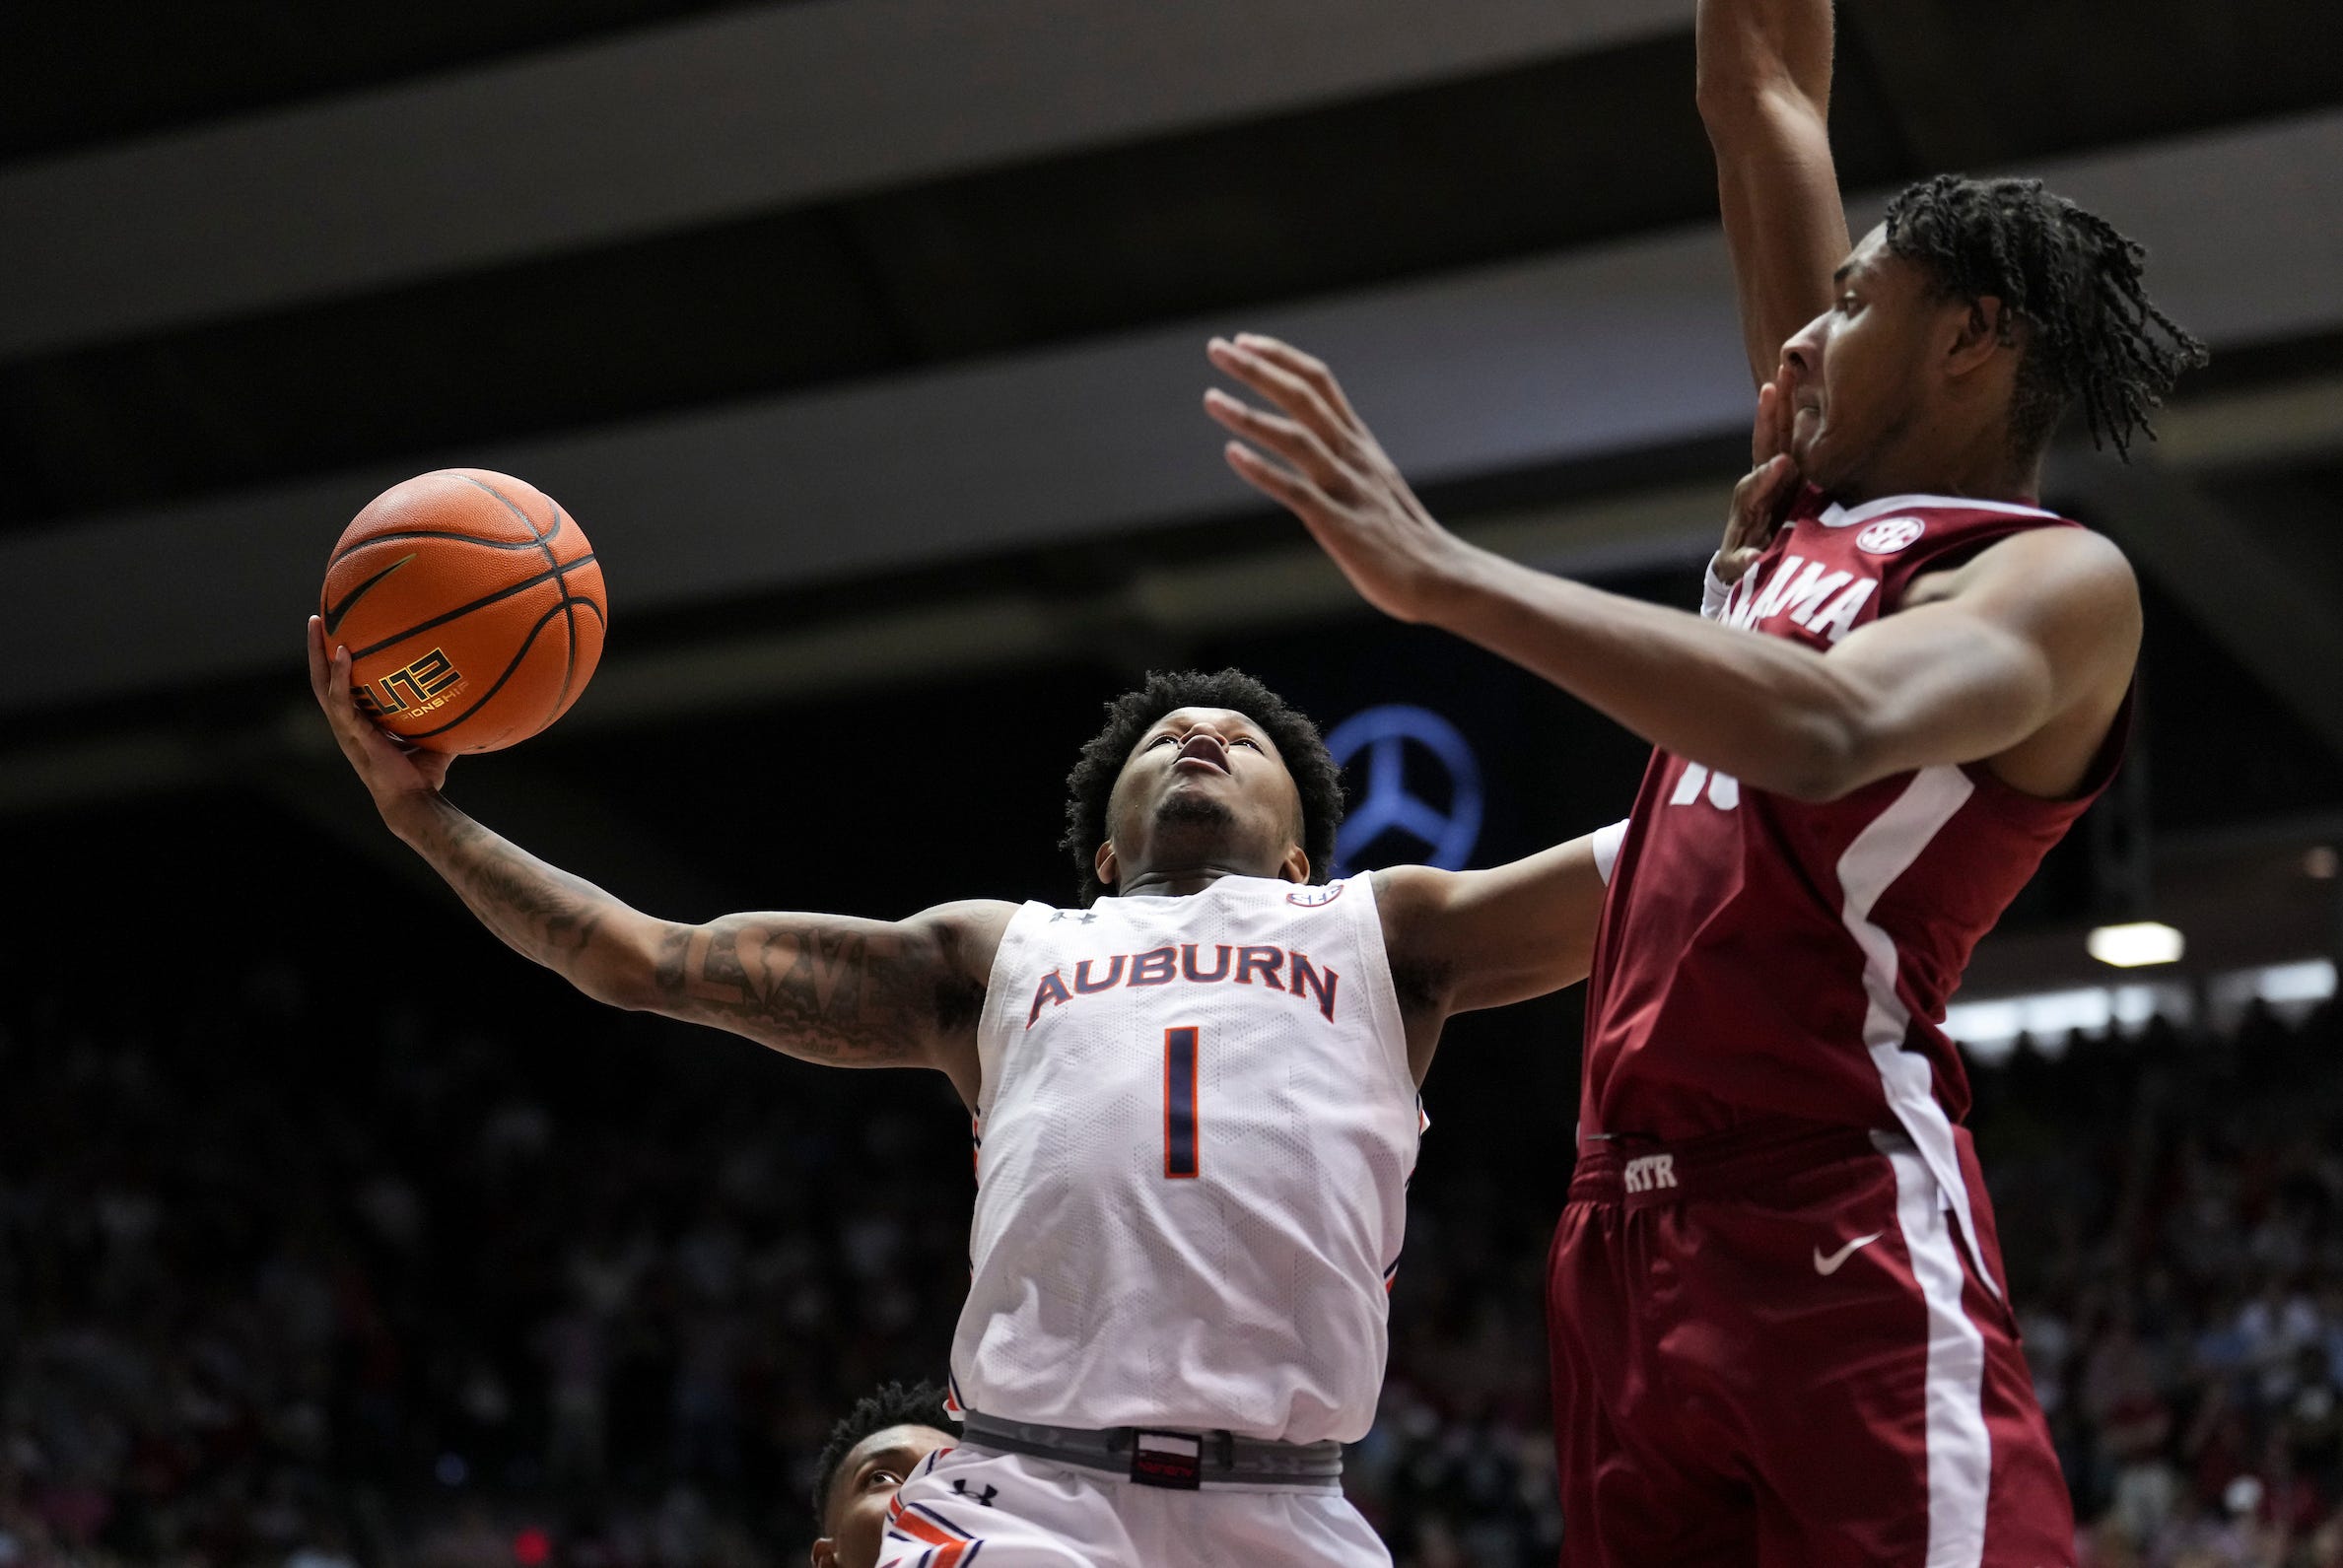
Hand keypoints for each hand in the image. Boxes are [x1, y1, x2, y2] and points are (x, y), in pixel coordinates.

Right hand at [306, 615, 454, 811]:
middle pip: (323, 679)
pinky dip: (341, 676)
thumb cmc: (423, 777)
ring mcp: (346, 728)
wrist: (413, 802)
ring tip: (316, 624)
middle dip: (316, 650)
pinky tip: (345, 653)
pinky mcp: (353, 734)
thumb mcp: (434, 740)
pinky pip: (342, 700)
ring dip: (317, 654)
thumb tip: (470, 696)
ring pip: (322, 685)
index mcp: (360, 723)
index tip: (336, 636)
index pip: (341, 688)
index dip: (335, 665)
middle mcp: (347, 723)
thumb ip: (443, 719)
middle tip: (316, 619)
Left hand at [1204, 334, 1465, 623]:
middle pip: (1303, 398)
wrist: (1442, 577)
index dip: (1281, 358)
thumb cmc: (1403, 537)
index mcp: (1359, 443)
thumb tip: (1312, 448)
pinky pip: (1296, 491)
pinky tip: (1232, 454)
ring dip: (1250, 415)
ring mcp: (1347, 489)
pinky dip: (1263, 470)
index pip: (1319, 383)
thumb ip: (1344, 462)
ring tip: (1211, 398)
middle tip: (1216, 348)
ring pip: (1296, 438)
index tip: (1245, 341)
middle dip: (1257, 370)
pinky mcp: (1340, 525)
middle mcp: (1353, 456)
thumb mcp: (1373, 484)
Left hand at [1717, 373, 1799, 584]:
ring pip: (1778, 433)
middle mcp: (1760, 481)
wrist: (1746, 552)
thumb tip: (1752, 561)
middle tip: (1772, 388)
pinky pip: (1794, 435)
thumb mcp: (1737, 567)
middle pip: (1762, 447)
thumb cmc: (1741, 560)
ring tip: (1785, 370)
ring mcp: (1776, 471)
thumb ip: (1742, 563)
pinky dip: (1796, 410)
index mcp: (1748, 505)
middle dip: (1768, 419)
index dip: (1766, 477)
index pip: (1754, 488)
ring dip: (1781, 403)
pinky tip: (1802, 382)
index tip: (1781, 464)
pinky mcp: (1794, 468)